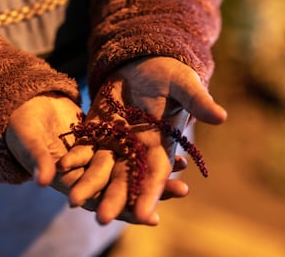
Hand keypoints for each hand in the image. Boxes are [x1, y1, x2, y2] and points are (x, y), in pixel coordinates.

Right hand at [5, 94, 187, 224]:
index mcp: (71, 180)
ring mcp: (98, 154)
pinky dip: (146, 144)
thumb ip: (38, 160)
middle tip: (182, 190)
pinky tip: (167, 140)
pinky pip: (128, 142)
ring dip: (154, 166)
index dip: (126, 209)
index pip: (102, 200)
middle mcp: (88, 171)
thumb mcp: (29, 143)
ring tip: (184, 166)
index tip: (152, 217)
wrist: (26, 107)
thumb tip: (44, 181)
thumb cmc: (21, 129)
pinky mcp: (104, 136)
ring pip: (130, 164)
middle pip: (123, 185)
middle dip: (151, 190)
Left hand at [59, 56, 226, 224]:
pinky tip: (62, 167)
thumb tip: (222, 117)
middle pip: (125, 178)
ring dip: (89, 184)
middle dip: (115, 198)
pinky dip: (75, 157)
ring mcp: (115, 140)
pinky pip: (85, 147)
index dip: (151, 193)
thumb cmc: (168, 74)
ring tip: (74, 200)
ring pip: (101, 167)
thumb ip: (197, 101)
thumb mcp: (183, 84)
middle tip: (102, 219)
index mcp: (161, 143)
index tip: (144, 215)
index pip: (156, 173)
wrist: (142, 64)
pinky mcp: (97, 129)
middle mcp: (136, 148)